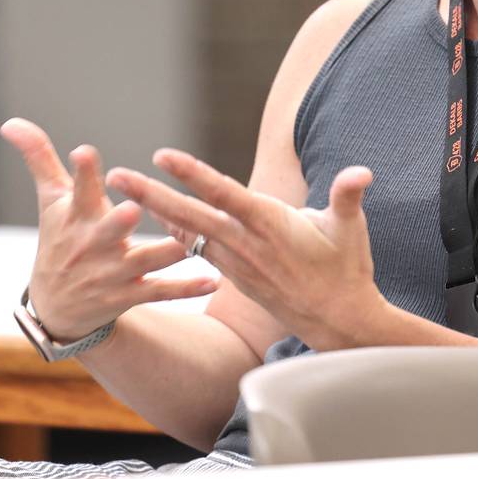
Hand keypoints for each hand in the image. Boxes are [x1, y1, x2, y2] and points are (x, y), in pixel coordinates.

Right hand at [1, 119, 218, 340]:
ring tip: (188, 244)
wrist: (57, 308)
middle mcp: (93, 244)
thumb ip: (39, 159)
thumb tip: (10, 122)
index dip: (80, 173)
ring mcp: (112, 273)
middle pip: (107, 230)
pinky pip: (161, 291)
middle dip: (117, 221)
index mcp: (76, 216)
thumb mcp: (50, 201)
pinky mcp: (130, 295)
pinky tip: (213, 281)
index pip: (76, 190)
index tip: (84, 153)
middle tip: (131, 209)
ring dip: (165, 253)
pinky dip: (187, 288)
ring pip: (143, 261)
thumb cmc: (60, 239)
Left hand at [105, 148, 385, 349]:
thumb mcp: (351, 230)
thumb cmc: (347, 269)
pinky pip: (199, 248)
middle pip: (190, 214)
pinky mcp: (235, 275)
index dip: (194, 174)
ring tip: (121, 193)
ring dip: (155, 212)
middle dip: (151, 194)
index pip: (225, 194)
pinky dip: (177, 232)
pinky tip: (158, 218)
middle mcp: (246, 244)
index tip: (162, 156)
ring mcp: (237, 262)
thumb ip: (348, 196)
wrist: (338, 322)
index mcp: (271, 225)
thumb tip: (362, 172)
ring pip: (188, 232)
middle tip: (115, 177)